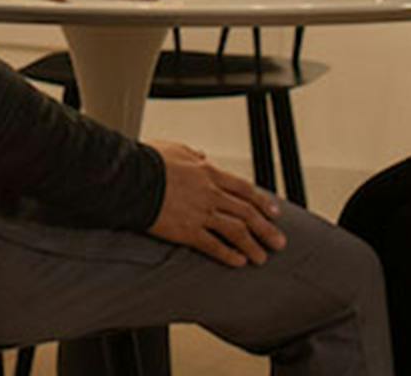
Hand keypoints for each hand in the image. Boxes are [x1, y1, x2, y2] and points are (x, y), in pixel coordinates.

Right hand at [146, 140, 285, 267]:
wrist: (132, 179)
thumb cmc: (149, 161)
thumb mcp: (175, 149)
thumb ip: (193, 154)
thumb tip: (202, 155)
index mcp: (209, 172)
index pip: (244, 189)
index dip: (262, 202)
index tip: (274, 212)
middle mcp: (210, 193)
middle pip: (246, 212)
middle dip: (266, 229)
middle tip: (279, 242)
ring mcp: (200, 213)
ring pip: (235, 231)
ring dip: (252, 245)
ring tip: (262, 258)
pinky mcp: (187, 231)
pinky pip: (213, 245)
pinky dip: (228, 254)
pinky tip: (238, 262)